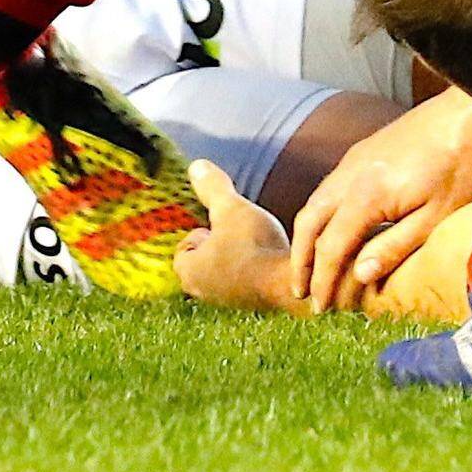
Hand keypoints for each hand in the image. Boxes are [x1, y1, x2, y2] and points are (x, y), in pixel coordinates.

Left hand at [174, 161, 301, 310]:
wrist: (288, 281)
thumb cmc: (254, 245)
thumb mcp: (231, 208)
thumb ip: (212, 188)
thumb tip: (196, 166)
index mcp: (189, 271)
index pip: (183, 249)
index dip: (199, 232)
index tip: (216, 224)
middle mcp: (202, 291)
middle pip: (200, 261)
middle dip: (214, 245)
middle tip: (232, 230)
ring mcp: (226, 301)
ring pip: (221, 272)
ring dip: (232, 257)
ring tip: (250, 242)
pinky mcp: (248, 305)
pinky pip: (241, 283)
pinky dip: (248, 270)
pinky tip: (264, 257)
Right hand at [287, 85, 471, 310]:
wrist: (467, 114)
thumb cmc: (459, 167)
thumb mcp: (434, 217)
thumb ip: (394, 247)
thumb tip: (360, 276)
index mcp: (366, 196)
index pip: (331, 247)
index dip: (323, 280)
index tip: (320, 307)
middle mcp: (349, 176)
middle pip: (308, 222)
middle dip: (300, 260)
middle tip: (301, 291)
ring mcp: (352, 161)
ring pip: (313, 202)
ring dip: (306, 237)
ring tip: (308, 267)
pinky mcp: (360, 153)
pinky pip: (326, 189)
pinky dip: (318, 216)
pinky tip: (329, 229)